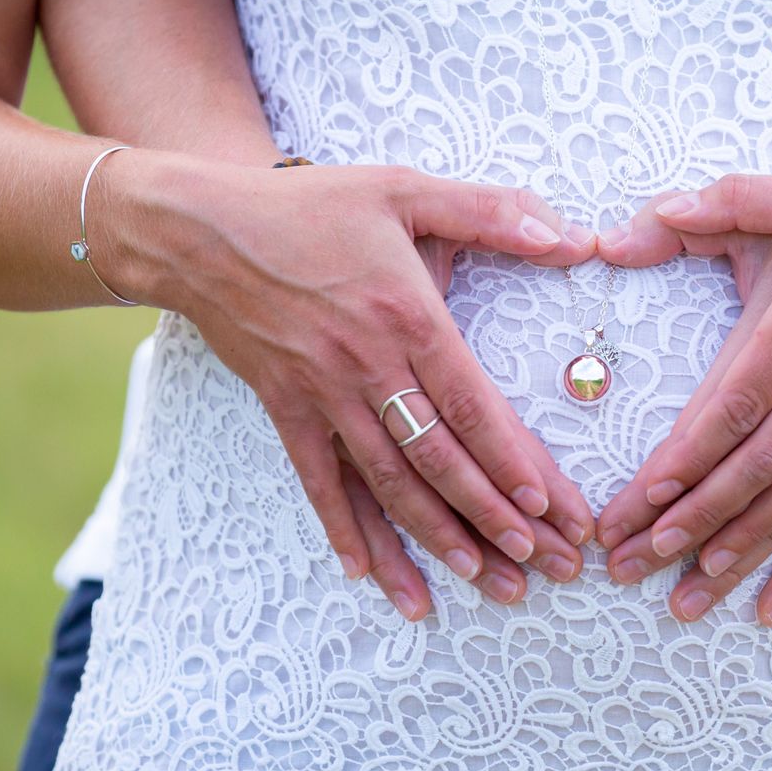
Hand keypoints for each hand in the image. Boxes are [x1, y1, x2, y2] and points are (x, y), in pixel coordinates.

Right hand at [107, 153, 599, 618]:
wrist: (199, 228)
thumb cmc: (309, 206)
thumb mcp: (405, 188)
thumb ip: (492, 212)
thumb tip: (572, 238)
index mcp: (407, 315)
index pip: (471, 405)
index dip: (511, 461)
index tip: (549, 507)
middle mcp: (367, 366)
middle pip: (439, 459)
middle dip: (494, 518)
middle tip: (541, 566)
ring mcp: (321, 394)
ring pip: (387, 483)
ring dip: (436, 538)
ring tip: (482, 582)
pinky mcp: (284, 408)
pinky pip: (318, 482)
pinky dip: (345, 531)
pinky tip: (369, 576)